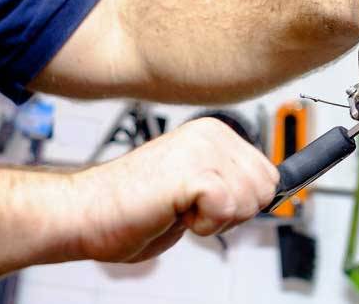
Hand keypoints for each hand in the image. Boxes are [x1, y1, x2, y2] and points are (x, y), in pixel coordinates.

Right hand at [70, 118, 277, 262]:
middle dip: (232, 213)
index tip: (203, 204)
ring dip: (213, 220)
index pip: (269, 176)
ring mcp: (203, 148)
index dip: (239, 204)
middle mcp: (211, 133)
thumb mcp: (198, 189)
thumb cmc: (131, 208)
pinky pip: (227, 209)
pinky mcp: (193, 171)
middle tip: (187, 210)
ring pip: (249, 202)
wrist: (84, 213)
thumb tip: (274, 189)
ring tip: (175, 208)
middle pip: (265, 190)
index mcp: (214, 133)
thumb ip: (233, 184)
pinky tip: (172, 213)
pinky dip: (202, 225)